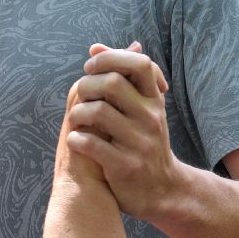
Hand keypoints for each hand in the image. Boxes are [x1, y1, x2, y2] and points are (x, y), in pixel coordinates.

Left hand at [66, 43, 182, 223]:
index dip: (110, 58)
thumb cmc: (143, 141)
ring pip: (98, 112)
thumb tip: (94, 47)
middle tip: (80, 97)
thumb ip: (120, 77)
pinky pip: (91, 144)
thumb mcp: (141, 108)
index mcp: (154, 100)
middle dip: (87, 85)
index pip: (139, 63)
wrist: (162, 190)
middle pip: (113, 83)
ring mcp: (139, 143)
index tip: (91, 67)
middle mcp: (151, 118)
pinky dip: (77, 139)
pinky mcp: (125, 166)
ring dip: (77, 113)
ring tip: (76, 120)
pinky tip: (77, 141)